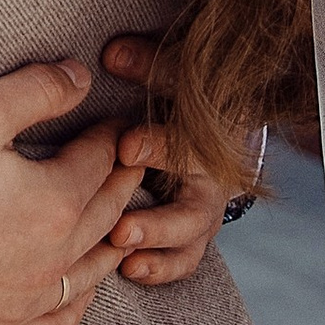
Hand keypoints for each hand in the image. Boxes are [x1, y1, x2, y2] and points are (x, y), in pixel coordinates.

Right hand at [0, 60, 142, 324]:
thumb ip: (36, 90)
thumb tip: (82, 78)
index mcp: (55, 202)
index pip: (100, 162)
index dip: (110, 137)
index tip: (115, 124)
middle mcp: (52, 260)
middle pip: (104, 216)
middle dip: (121, 183)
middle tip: (131, 163)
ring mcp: (24, 303)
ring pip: (90, 274)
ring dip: (110, 242)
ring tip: (116, 221)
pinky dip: (76, 305)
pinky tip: (77, 293)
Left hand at [100, 34, 248, 286]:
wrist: (213, 127)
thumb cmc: (182, 96)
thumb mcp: (171, 75)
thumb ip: (147, 65)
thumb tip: (111, 54)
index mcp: (208, 139)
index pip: (188, 145)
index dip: (157, 147)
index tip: (125, 149)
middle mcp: (210, 182)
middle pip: (193, 209)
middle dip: (158, 221)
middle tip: (121, 228)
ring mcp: (202, 214)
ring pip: (188, 241)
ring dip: (155, 248)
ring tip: (122, 254)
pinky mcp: (190, 238)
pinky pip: (182, 261)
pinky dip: (160, 269)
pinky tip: (130, 270)